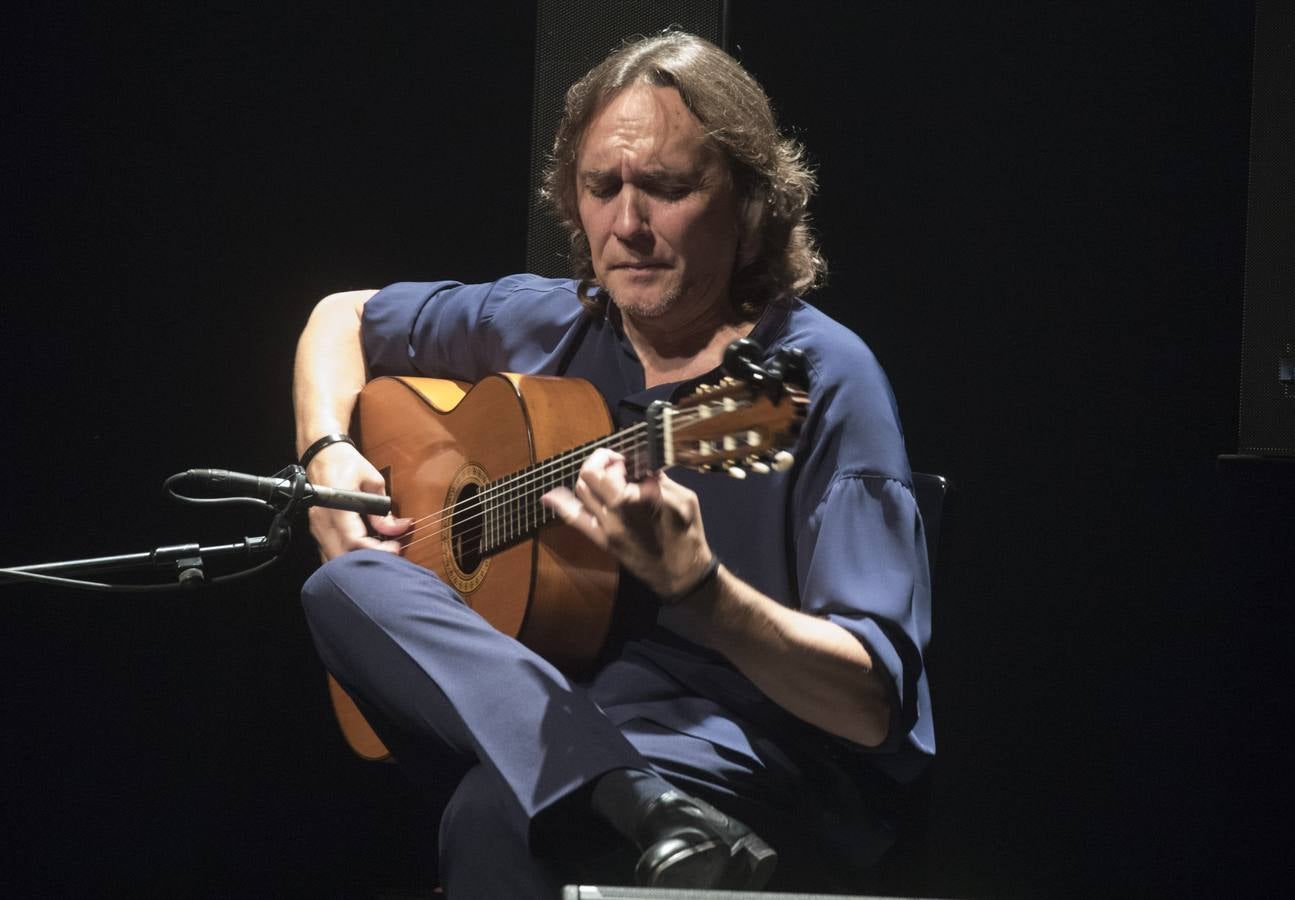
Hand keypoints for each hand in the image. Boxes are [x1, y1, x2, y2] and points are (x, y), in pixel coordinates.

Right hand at [305, 442, 409, 560]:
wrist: (322, 454)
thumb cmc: (346, 463)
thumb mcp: (372, 480)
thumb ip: (383, 508)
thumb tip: (397, 528)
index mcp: (337, 505)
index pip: (353, 540)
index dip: (376, 550)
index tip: (395, 548)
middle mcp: (323, 519)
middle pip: (342, 554)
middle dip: (367, 560)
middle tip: (389, 556)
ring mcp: (317, 526)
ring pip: (333, 557)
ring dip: (355, 561)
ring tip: (377, 556)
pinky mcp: (317, 529)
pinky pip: (329, 550)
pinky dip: (345, 557)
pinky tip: (362, 553)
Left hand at [541, 447, 712, 600]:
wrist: (682, 576)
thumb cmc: (688, 536)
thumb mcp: (684, 499)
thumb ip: (658, 479)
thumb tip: (641, 465)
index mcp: (635, 501)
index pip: (609, 468)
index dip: (615, 457)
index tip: (627, 459)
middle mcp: (614, 513)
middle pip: (589, 476)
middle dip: (599, 463)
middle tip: (616, 465)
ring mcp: (605, 529)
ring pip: (581, 492)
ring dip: (589, 479)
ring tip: (605, 478)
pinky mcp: (602, 542)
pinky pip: (575, 520)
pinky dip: (561, 504)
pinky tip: (551, 496)